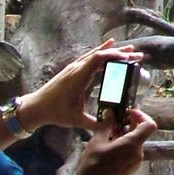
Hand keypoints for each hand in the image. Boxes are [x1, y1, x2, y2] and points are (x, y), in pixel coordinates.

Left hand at [18, 41, 136, 133]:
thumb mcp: (75, 120)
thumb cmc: (54, 112)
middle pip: (100, 54)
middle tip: (138, 55)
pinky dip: (101, 51)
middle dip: (120, 53)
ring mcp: (73, 67)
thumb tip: (111, 126)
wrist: (35, 107)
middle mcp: (76, 68)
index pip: (98, 59)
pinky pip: (89, 56)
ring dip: (112, 51)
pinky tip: (108, 47)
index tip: (130, 57)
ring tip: (129, 50)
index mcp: (78, 77)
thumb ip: (93, 123)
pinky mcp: (72, 69)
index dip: (115, 55)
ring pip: (95, 54)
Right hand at [74, 108, 157, 174]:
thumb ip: (106, 125)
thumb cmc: (93, 165)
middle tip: (113, 121)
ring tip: (108, 133)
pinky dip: (124, 145)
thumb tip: (110, 112)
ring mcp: (135, 163)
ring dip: (124, 135)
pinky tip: (108, 145)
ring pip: (135, 143)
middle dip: (128, 124)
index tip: (128, 113)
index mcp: (133, 145)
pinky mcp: (131, 169)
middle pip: (140, 133)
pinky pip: (131, 152)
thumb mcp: (97, 141)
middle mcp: (138, 153)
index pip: (149, 125)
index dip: (141, 115)